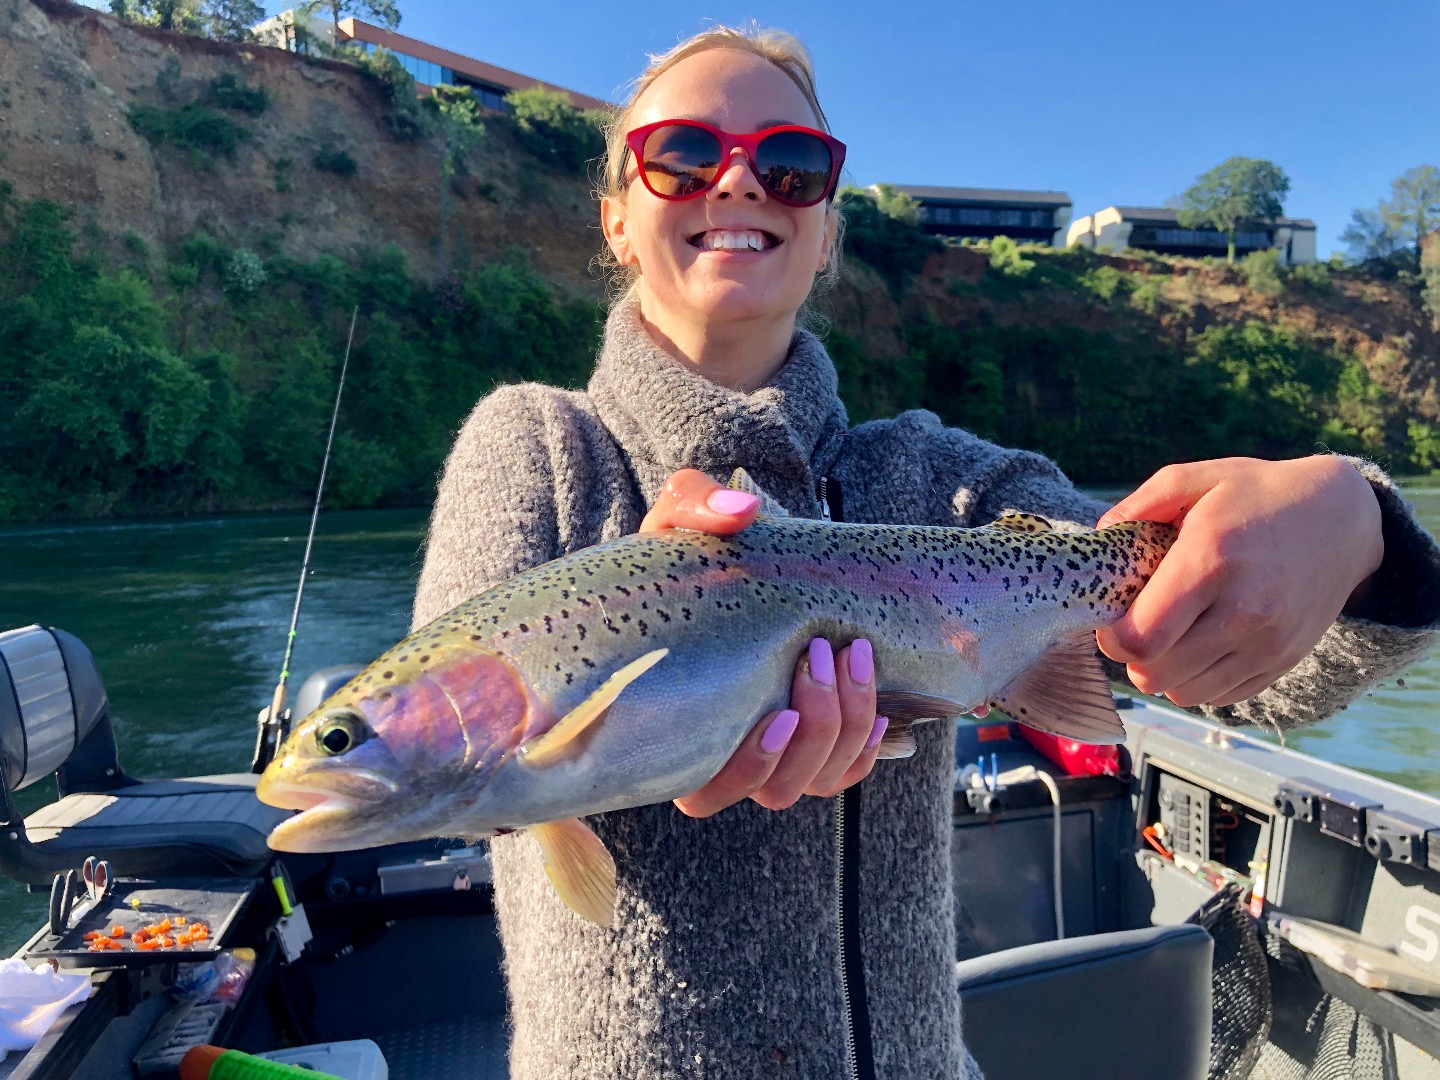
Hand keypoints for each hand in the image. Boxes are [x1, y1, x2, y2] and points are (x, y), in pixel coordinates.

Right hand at [638, 470, 884, 816]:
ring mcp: (773, 753)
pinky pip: (844, 772)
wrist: (730, 565)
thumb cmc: (691, 554)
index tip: (781, 714)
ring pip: (816, 781)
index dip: (748, 766)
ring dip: (847, 728)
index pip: (704, 793)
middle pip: (777, 789)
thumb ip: (694, 506)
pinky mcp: (812, 741)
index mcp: (678, 727)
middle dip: (818, 729)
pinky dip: (866, 748)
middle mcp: (724, 753)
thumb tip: (740, 514)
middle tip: (824, 651)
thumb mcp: (678, 519)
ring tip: (855, 655)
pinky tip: (880, 708)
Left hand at [1095, 456, 1382, 707]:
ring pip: (1184, 693)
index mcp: (1212, 560)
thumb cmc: (1258, 495)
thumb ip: (1140, 504)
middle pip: (1155, 673)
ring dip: (1164, 671)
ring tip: (1170, 634)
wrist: (1343, 518)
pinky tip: (1200, 644)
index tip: (1114, 617)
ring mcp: (1269, 642)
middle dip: (1132, 655)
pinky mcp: (1284, 661)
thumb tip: (1102, 536)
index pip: (1141, 637)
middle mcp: (1244, 610)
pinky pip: (1219, 697)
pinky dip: (1198, 681)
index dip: (1112, 636)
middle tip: (1139, 624)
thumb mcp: (1197, 478)